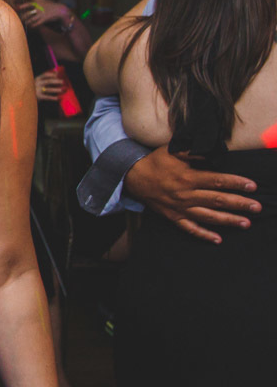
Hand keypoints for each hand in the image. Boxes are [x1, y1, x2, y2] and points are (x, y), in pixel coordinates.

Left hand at [17, 0, 70, 29]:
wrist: (59, 10)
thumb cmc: (50, 4)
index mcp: (38, 3)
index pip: (28, 4)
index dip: (22, 6)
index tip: (16, 7)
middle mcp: (38, 9)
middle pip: (28, 13)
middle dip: (22, 16)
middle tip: (18, 18)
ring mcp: (41, 14)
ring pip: (31, 19)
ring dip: (26, 22)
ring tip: (23, 22)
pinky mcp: (44, 20)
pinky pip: (36, 23)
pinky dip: (32, 25)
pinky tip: (30, 26)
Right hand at [34, 70, 64, 100]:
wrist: (29, 96)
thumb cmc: (37, 88)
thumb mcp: (40, 82)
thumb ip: (47, 78)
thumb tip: (57, 72)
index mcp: (38, 79)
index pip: (45, 75)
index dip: (52, 74)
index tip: (58, 74)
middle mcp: (37, 83)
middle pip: (48, 81)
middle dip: (56, 81)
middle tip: (63, 81)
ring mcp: (38, 90)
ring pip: (49, 89)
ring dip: (56, 89)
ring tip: (62, 90)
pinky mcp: (39, 96)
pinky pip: (47, 97)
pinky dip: (53, 98)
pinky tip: (58, 98)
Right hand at [124, 147, 261, 242]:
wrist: (132, 177)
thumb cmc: (155, 162)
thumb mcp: (171, 151)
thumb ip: (192, 151)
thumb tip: (212, 152)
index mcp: (187, 177)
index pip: (216, 180)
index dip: (235, 183)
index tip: (252, 186)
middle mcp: (185, 194)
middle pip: (217, 200)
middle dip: (239, 204)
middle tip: (257, 207)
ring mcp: (180, 207)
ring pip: (208, 216)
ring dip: (228, 220)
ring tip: (246, 223)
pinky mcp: (173, 216)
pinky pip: (190, 228)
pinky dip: (204, 235)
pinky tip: (218, 239)